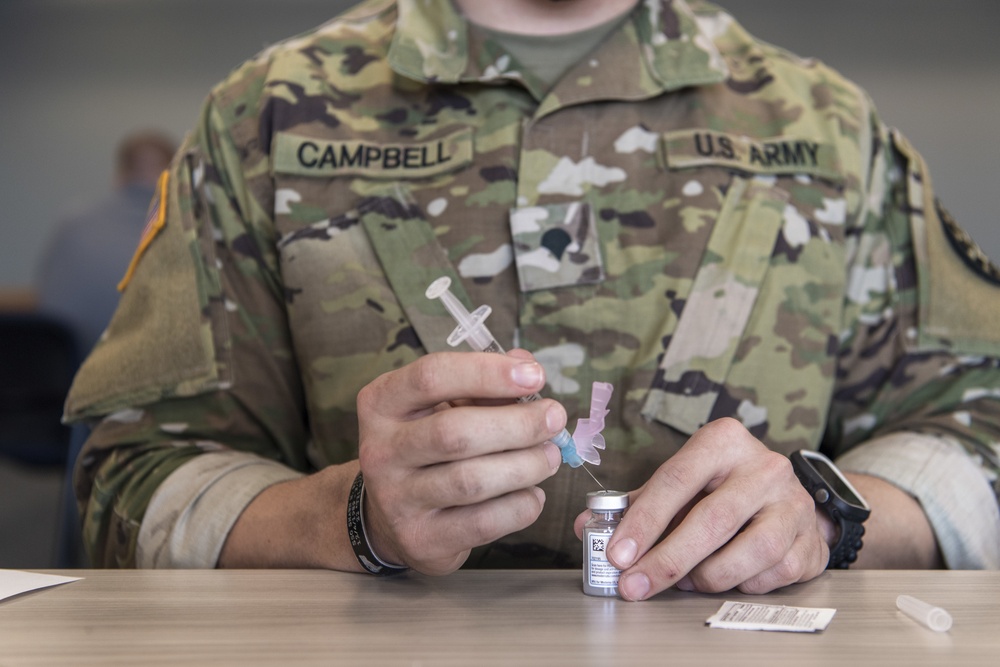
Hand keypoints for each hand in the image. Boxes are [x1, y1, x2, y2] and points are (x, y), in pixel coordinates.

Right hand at [357, 350, 565, 574]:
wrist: (388, 516)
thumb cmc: (426, 448)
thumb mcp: (441, 405)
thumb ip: (482, 383)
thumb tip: (526, 367)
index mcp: (382, 403)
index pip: (432, 377)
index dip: (488, 372)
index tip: (534, 376)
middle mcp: (381, 450)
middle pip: (456, 432)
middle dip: (518, 424)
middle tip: (554, 419)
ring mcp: (397, 500)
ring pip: (472, 480)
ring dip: (526, 465)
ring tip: (550, 456)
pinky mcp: (421, 539)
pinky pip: (483, 522)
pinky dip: (520, 505)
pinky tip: (532, 493)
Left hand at [574, 418, 827, 598]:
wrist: (790, 499)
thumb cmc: (723, 489)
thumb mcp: (682, 483)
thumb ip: (637, 503)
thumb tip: (587, 527)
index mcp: (724, 441)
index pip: (676, 479)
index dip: (643, 520)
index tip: (617, 553)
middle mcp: (764, 466)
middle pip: (711, 520)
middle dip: (665, 559)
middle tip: (634, 584)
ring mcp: (793, 504)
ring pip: (747, 553)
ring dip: (705, 576)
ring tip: (683, 581)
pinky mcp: (810, 540)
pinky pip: (770, 575)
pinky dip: (739, 584)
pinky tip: (722, 578)